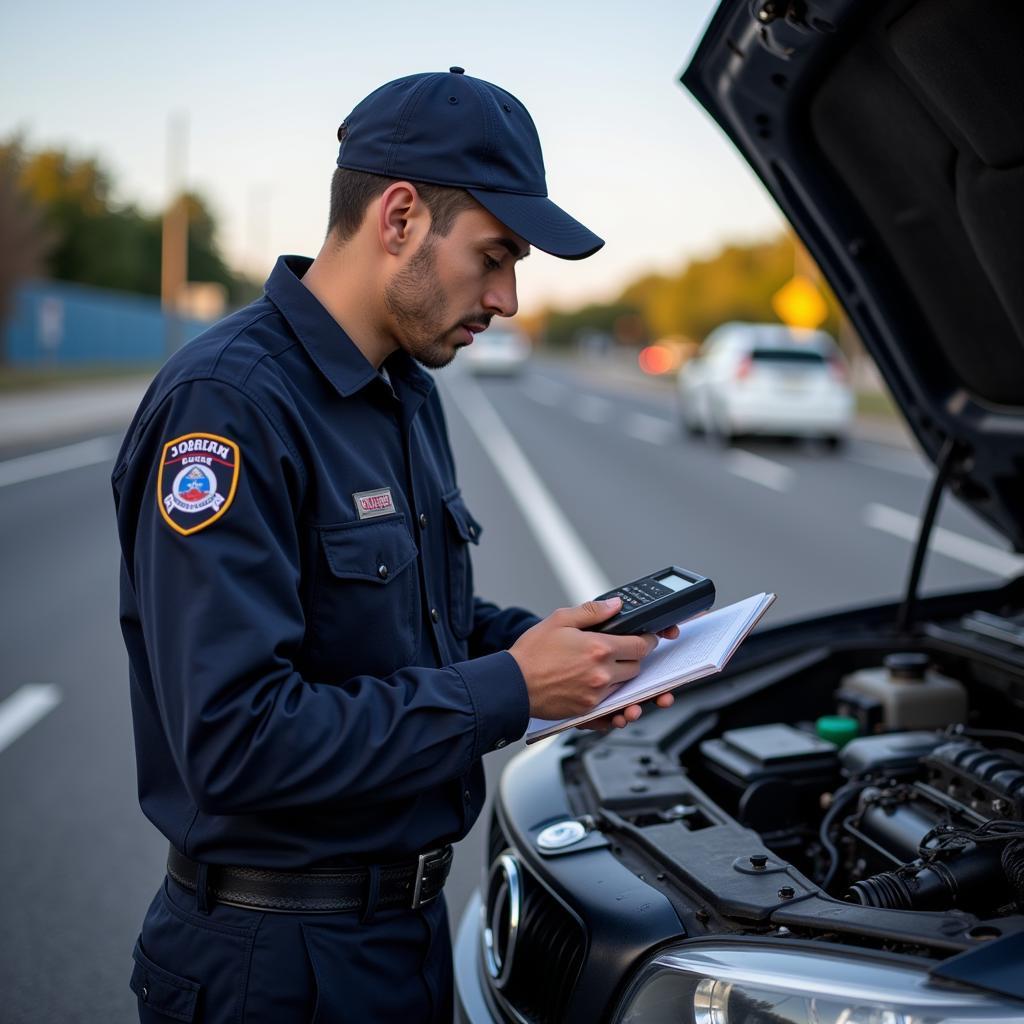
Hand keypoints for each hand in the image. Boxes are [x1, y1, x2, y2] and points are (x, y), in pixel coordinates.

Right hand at [509, 598, 659, 720]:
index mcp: (599, 648)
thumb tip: (615, 605)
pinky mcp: (588, 710)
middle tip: (622, 651)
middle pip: (637, 667)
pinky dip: (612, 699)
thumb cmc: (532, 653)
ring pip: (626, 687)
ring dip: (622, 677)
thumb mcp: (560, 619)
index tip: (644, 638)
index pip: (640, 646)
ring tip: (606, 669)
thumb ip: (592, 611)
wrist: (512, 683)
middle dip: (633, 658)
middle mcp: (602, 674)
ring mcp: (596, 695)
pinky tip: (602, 690)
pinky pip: (612, 706)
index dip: (646, 640)